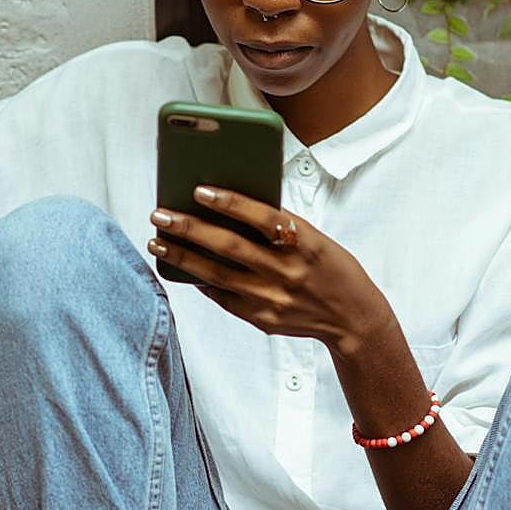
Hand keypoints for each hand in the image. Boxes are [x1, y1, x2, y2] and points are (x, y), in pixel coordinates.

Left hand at [148, 186, 394, 358]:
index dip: (230, 203)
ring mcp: (272, 299)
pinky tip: (179, 268)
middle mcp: (287, 271)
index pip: (263, 218)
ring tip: (157, 241)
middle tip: (160, 215)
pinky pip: (223, 297)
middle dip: (190, 229)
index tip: (199, 190)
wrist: (353, 317)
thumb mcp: (315, 239)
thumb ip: (278, 226)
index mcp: (306, 243)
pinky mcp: (261, 319)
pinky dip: (200, 280)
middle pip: (230, 247)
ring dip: (183, 257)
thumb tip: (228, 207)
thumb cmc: (330, 267)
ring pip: (217, 274)